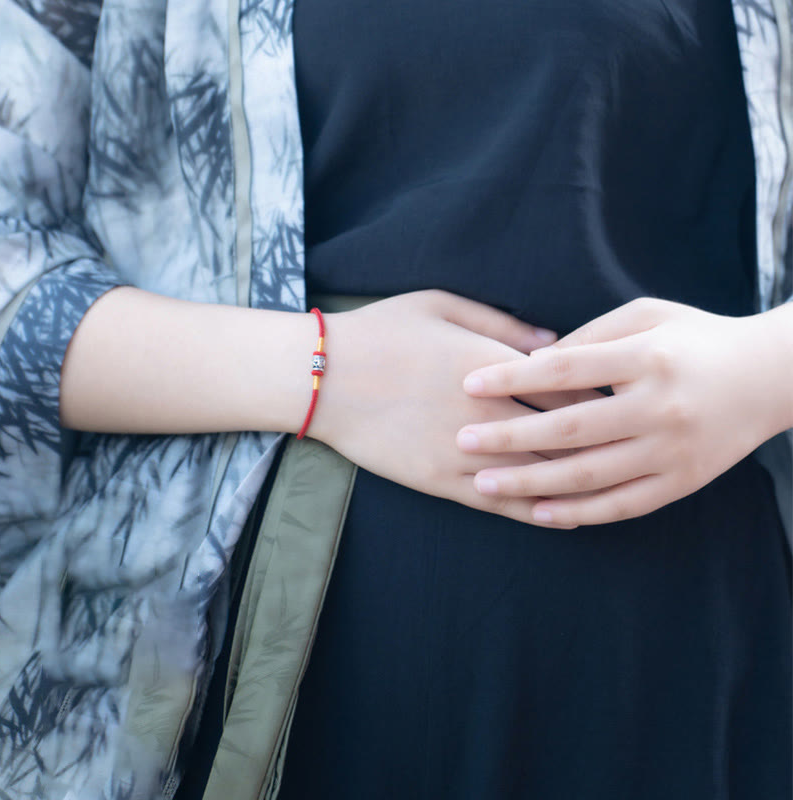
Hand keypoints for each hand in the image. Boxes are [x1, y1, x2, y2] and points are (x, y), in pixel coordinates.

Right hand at [309, 290, 595, 526]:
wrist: (321, 377)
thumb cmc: (381, 330)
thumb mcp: (441, 304)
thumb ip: (501, 322)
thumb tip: (553, 339)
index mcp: (491, 364)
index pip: (566, 388)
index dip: (599, 400)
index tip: (621, 403)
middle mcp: (487, 413)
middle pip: (563, 435)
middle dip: (601, 443)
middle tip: (631, 447)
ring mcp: (464, 452)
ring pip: (540, 476)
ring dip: (581, 484)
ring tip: (618, 489)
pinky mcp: (441, 482)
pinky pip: (502, 504)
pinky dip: (541, 513)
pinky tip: (569, 517)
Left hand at [456, 297, 792, 526]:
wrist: (770, 377)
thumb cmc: (695, 339)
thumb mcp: (648, 316)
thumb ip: (592, 336)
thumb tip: (534, 363)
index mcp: (647, 358)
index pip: (567, 370)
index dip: (514, 378)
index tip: (470, 385)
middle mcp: (660, 407)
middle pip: (571, 429)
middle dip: (510, 437)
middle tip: (463, 442)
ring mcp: (673, 450)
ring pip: (591, 475)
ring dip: (531, 483)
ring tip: (484, 484)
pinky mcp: (683, 481)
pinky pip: (624, 505)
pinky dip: (580, 513)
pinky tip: (539, 513)